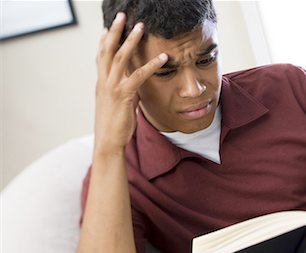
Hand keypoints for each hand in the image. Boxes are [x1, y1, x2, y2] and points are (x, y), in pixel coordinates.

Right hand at [94, 12, 167, 154]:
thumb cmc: (114, 126)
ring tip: (140, 27)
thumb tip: (135, 87)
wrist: (108, 143)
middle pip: (108, 51)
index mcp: (101, 84)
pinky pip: (138, 76)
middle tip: (121, 16)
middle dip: (115, 31)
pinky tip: (163, 58)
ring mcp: (112, 88)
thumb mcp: (117, 105)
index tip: (107, 27)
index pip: (101, 57)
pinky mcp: (123, 96)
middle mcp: (104, 82)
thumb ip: (124, 92)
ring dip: (131, 40)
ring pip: (120, 58)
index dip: (104, 41)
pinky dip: (152, 65)